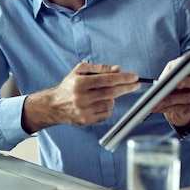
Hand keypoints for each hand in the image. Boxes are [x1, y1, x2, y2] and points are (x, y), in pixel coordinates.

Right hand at [22, 63, 140, 132]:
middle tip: (136, 84)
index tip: (134, 77)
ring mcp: (84, 110)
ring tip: (102, 95)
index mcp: (79, 83)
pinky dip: (106, 108)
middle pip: (112, 92)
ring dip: (112, 98)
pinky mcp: (86, 120)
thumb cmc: (68, 86)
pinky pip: (106, 114)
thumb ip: (99, 68)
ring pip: (110, 103)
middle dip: (127, 87)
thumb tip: (117, 69)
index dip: (123, 78)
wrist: (54, 105)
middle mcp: (81, 97)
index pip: (107, 79)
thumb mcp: (79, 71)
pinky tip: (97, 104)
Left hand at [152, 53, 189, 126]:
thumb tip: (174, 66)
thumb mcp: (176, 71)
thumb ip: (176, 66)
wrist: (182, 103)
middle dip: (186, 82)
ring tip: (155, 100)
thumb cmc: (178, 80)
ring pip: (184, 98)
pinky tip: (155, 107)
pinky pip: (178, 108)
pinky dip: (165, 107)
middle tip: (178, 83)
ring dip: (168, 99)